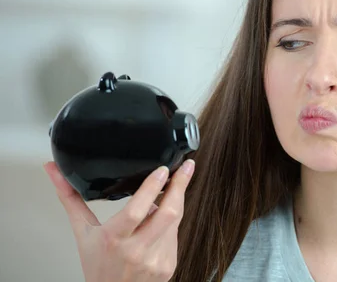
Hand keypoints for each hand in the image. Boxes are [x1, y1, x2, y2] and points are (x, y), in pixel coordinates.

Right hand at [43, 159, 194, 281]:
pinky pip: (176, 234)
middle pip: (167, 214)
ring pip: (175, 221)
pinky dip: (172, 222)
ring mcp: (155, 259)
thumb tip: (53, 170)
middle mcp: (136, 250)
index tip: (163, 169)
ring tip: (171, 188)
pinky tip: (163, 218)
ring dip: (175, 202)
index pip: (137, 210)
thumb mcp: (82, 232)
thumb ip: (71, 199)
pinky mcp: (168, 265)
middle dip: (180, 187)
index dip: (152, 187)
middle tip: (186, 167)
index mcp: (113, 239)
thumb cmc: (97, 265)